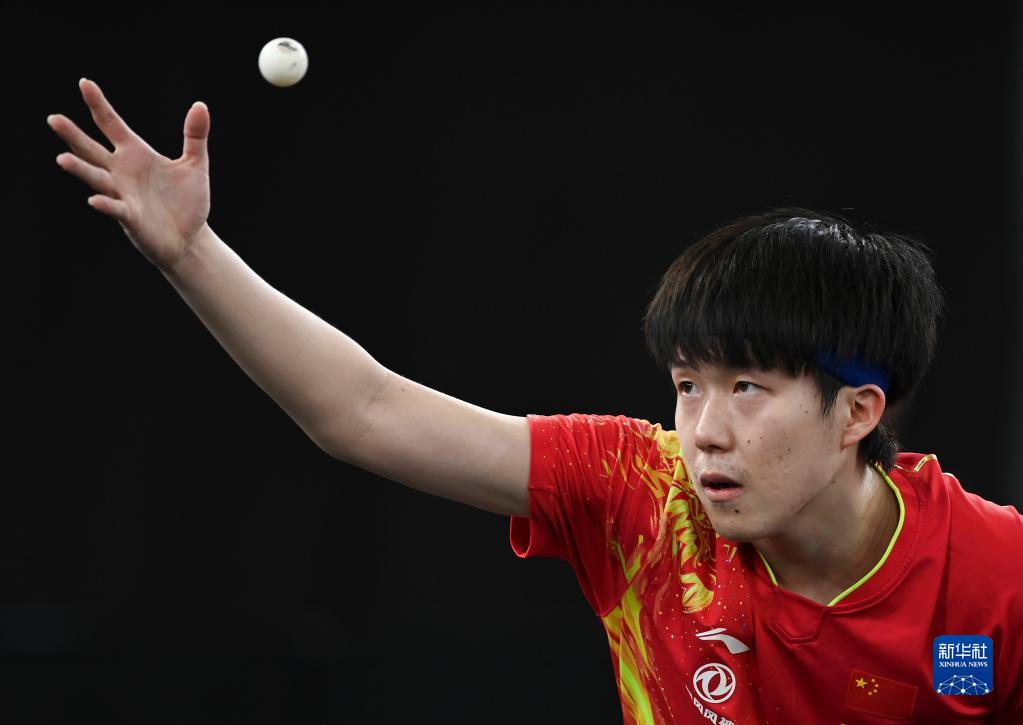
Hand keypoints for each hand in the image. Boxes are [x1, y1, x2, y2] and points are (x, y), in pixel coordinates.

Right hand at [48, 78, 211, 270]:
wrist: (191, 237)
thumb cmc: (188, 201)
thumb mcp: (195, 164)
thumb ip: (194, 136)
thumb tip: (200, 105)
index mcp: (135, 154)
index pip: (111, 124)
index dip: (98, 104)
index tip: (84, 82)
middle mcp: (122, 172)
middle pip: (92, 149)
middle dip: (74, 136)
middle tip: (54, 119)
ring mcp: (123, 195)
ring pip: (96, 178)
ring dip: (80, 169)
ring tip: (62, 159)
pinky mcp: (131, 218)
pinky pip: (115, 209)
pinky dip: (105, 204)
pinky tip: (95, 200)